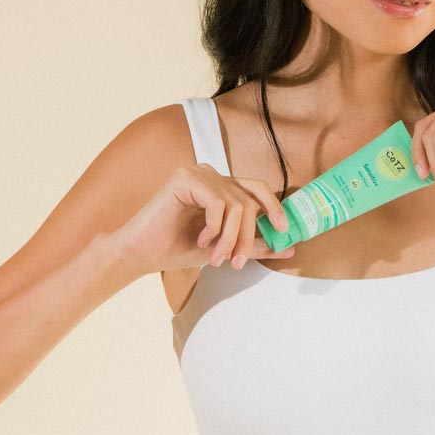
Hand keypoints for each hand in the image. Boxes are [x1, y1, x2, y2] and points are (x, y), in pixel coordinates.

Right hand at [111, 164, 296, 275]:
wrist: (143, 253)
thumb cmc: (180, 248)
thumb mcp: (226, 247)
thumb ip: (255, 244)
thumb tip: (290, 247)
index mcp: (221, 186)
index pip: (257, 189)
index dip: (274, 207)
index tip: (283, 231)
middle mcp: (212, 174)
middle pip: (249, 201)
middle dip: (247, 236)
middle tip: (237, 262)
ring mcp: (198, 173)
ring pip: (235, 205)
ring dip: (230, 237)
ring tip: (216, 257)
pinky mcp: (185, 177)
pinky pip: (218, 203)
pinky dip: (214, 227)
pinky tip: (202, 239)